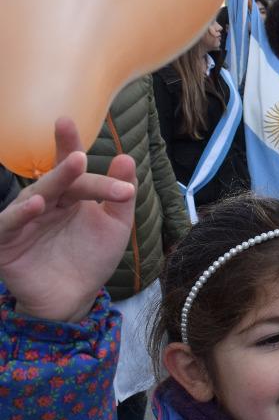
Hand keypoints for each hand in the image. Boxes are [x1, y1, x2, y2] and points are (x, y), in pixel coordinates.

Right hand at [0, 118, 136, 322]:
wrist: (74, 298)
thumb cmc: (91, 258)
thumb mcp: (115, 227)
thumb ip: (120, 196)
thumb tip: (126, 158)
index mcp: (67, 195)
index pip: (69, 166)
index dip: (67, 144)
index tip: (66, 121)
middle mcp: (43, 203)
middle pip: (56, 182)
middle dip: (68, 168)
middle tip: (81, 156)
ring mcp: (22, 222)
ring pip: (34, 198)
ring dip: (50, 185)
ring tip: (67, 171)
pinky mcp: (5, 243)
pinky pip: (9, 225)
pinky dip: (20, 215)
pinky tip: (35, 204)